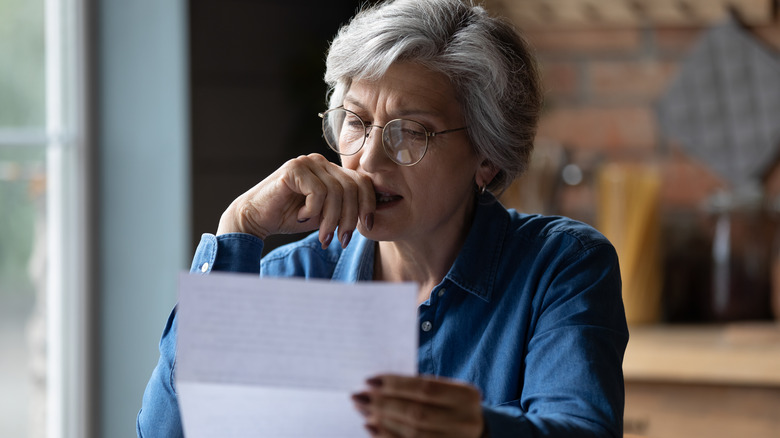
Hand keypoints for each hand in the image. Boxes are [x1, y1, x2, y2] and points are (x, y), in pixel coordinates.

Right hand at [217, 154, 375, 247]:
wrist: (255, 219)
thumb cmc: (290, 217)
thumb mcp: (326, 216)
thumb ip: (345, 211)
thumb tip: (371, 219)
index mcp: (331, 170)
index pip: (362, 182)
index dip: (368, 205)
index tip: (367, 227)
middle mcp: (321, 162)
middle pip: (352, 187)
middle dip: (349, 218)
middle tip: (341, 240)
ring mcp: (307, 163)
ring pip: (336, 192)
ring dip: (331, 219)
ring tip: (323, 235)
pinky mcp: (293, 169)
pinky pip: (317, 192)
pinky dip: (313, 210)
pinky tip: (301, 216)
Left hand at [352, 374, 484, 437]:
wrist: (474, 432)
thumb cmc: (450, 405)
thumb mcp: (445, 391)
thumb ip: (418, 388)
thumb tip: (376, 386)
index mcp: (466, 396)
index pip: (425, 388)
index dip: (395, 384)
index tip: (369, 380)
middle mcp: (465, 421)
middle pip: (417, 413)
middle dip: (383, 404)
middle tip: (359, 396)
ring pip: (412, 433)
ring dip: (382, 421)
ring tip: (362, 411)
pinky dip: (387, 437)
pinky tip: (372, 428)